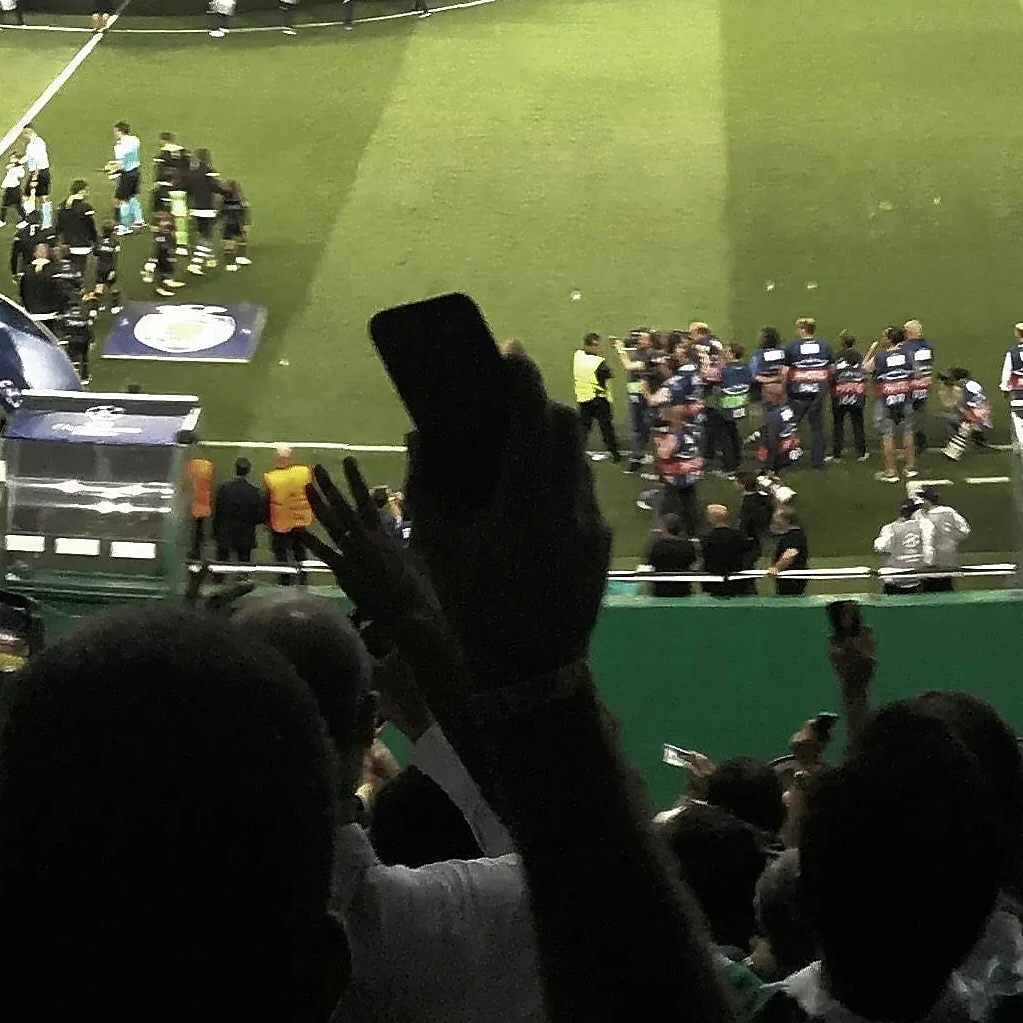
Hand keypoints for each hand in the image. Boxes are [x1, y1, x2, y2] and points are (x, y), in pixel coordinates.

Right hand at [341, 294, 615, 708]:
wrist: (532, 669)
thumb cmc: (475, 608)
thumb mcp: (439, 548)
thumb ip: (428, 486)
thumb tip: (422, 437)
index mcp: (525, 501)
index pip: (532, 418)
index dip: (521, 378)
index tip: (509, 352)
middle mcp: (568, 504)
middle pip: (563, 427)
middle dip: (538, 403)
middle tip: (509, 397)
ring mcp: (591, 523)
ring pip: (576, 458)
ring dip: (550, 442)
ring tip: (516, 447)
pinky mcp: (600, 541)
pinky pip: (581, 491)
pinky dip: (558, 478)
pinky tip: (530, 497)